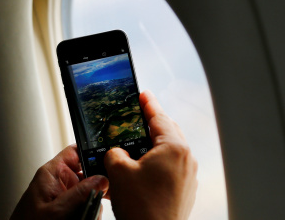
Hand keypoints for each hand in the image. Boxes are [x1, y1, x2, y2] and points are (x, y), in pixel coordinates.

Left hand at [11, 144, 108, 219]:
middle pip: (86, 173)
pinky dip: (90, 210)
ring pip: (89, 191)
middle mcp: (58, 181)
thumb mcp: (55, 209)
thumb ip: (78, 193)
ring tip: (89, 211)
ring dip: (94, 201)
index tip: (107, 160)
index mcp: (51, 173)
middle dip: (97, 183)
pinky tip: (88, 216)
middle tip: (104, 192)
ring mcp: (64, 195)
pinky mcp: (67, 207)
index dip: (91, 152)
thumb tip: (100, 179)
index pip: (74, 151)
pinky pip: (85, 204)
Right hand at [104, 90, 197, 219]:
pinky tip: (140, 170)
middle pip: (167, 132)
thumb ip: (115, 153)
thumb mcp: (118, 171)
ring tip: (134, 146)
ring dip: (153, 145)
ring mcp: (187, 176)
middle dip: (152, 124)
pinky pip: (170, 168)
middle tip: (137, 117)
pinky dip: (156, 163)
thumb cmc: (143, 207)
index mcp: (173, 148)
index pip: (159, 117)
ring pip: (169, 151)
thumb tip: (117, 153)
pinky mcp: (184, 189)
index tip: (143, 94)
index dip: (148, 104)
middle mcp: (186, 160)